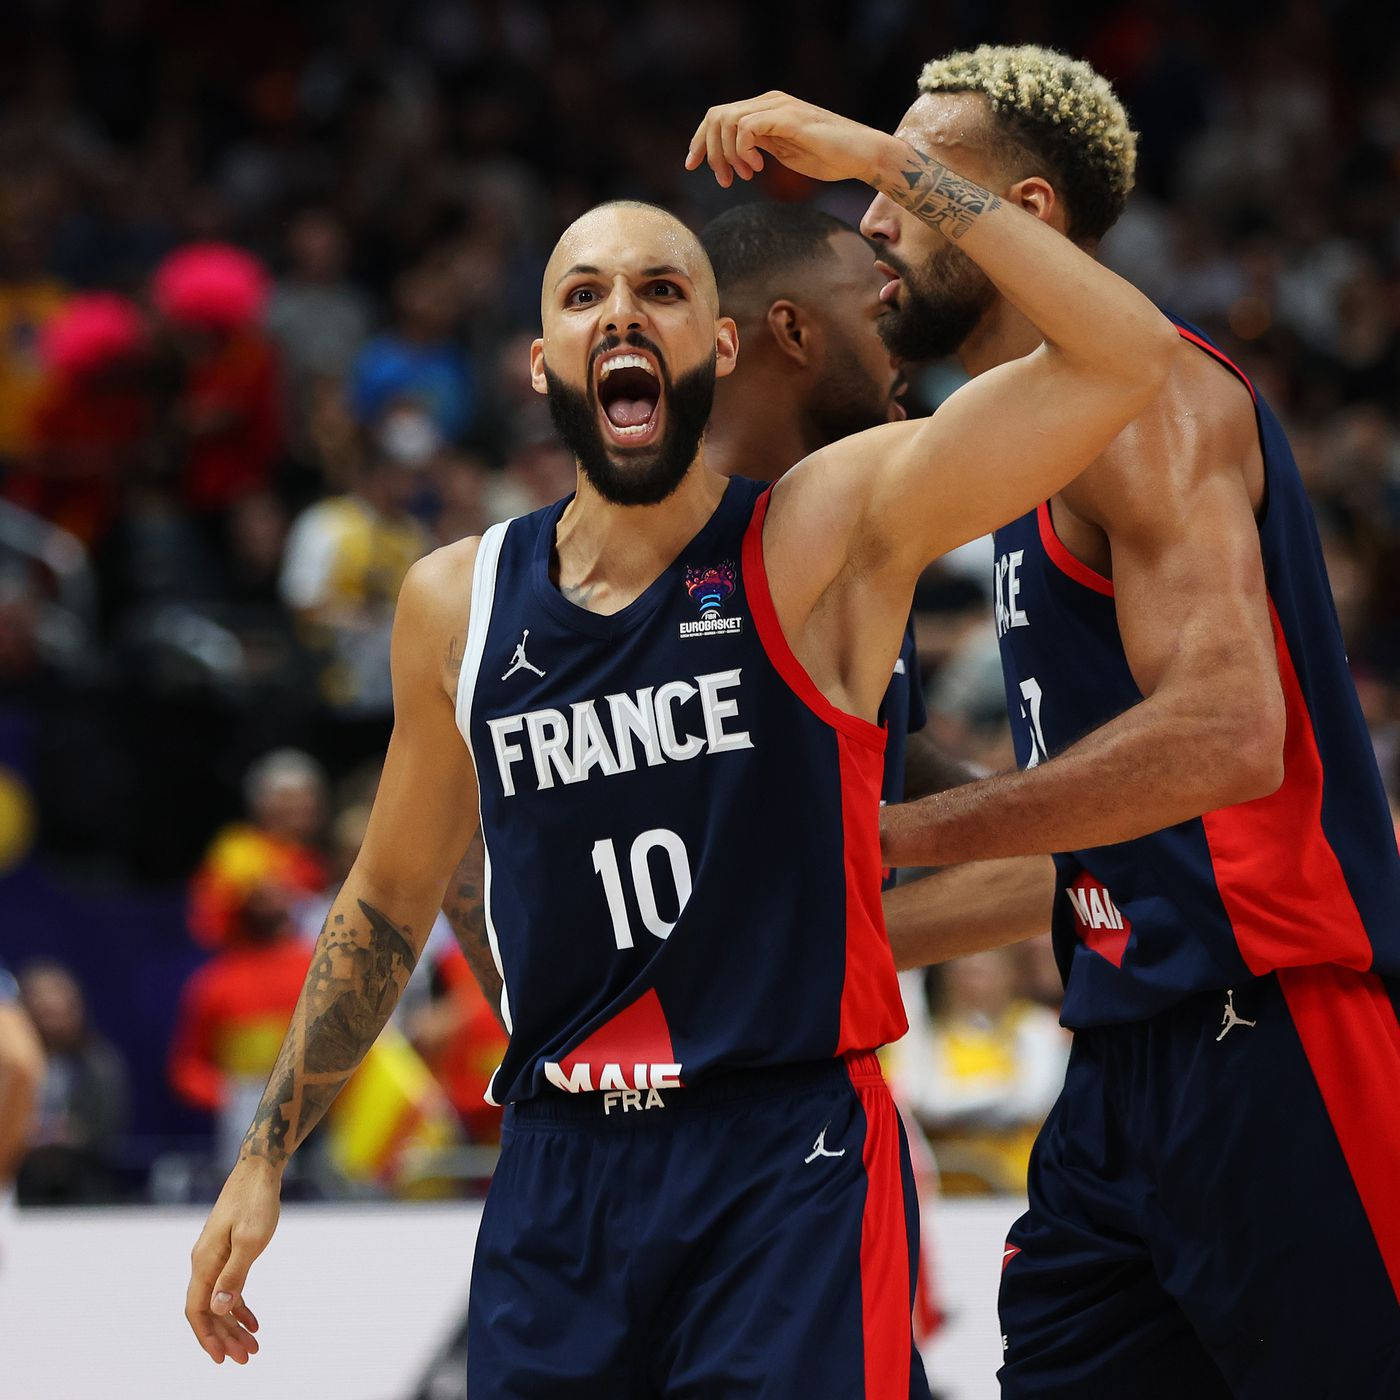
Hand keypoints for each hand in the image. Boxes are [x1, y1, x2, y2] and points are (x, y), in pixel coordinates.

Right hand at [185, 1156, 281, 1363]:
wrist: (259, 1169)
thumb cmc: (257, 1202)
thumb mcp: (252, 1240)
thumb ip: (234, 1275)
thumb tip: (219, 1309)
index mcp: (204, 1262)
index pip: (197, 1310)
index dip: (207, 1337)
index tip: (221, 1359)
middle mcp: (203, 1262)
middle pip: (208, 1311)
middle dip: (224, 1337)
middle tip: (246, 1359)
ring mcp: (214, 1256)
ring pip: (218, 1301)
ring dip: (233, 1325)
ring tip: (252, 1346)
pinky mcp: (226, 1250)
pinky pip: (227, 1286)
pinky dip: (239, 1305)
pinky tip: (253, 1321)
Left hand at [685, 91, 893, 187]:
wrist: (861, 155)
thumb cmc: (828, 157)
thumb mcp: (784, 152)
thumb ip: (760, 146)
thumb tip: (736, 153)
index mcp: (765, 110)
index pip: (719, 116)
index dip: (700, 141)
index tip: (692, 166)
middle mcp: (769, 102)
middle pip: (716, 116)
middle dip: (709, 152)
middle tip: (724, 181)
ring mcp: (779, 108)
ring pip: (727, 121)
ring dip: (726, 154)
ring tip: (742, 176)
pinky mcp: (788, 118)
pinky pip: (747, 127)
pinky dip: (743, 150)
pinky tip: (757, 167)